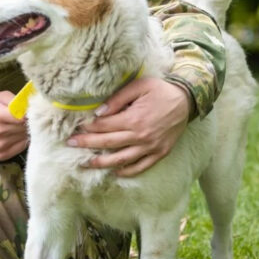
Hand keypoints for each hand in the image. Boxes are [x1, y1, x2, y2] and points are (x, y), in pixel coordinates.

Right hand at [0, 92, 28, 160]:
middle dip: (28, 122)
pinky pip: (21, 147)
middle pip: (25, 128)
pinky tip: (13, 135)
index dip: (30, 114)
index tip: (30, 111)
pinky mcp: (1, 155)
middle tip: (23, 117)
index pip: (23, 118)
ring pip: (25, 137)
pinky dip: (20, 141)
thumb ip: (16, 100)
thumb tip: (33, 107)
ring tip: (16, 126)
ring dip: (24, 132)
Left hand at [67, 78, 190, 175]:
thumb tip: (98, 113)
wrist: (187, 100)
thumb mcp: (139, 86)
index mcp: (134, 118)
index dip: (88, 128)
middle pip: (107, 143)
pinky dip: (127, 171)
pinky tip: (115, 172)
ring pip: (121, 159)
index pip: (104, 126)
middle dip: (86, 144)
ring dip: (101, 163)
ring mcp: (151, 147)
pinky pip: (141, 166)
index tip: (75, 128)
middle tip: (70, 144)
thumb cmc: (160, 91)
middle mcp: (141, 136)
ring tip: (85, 164)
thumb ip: (117, 99)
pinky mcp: (160, 153)